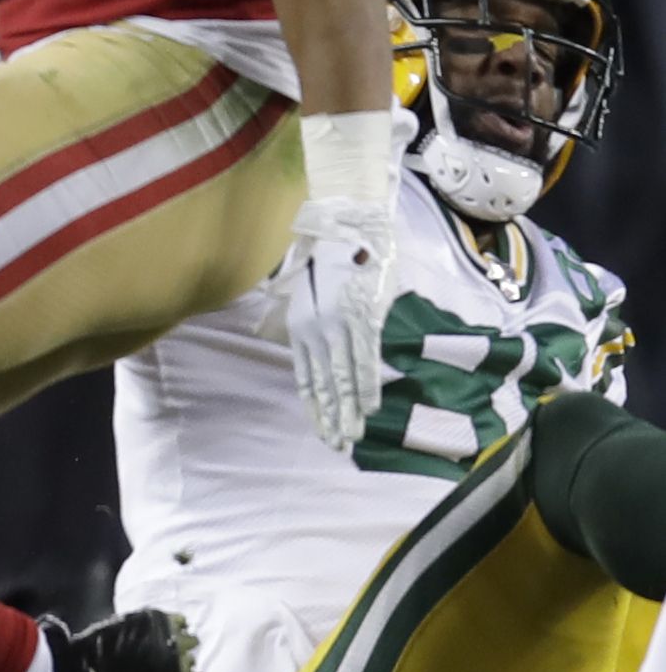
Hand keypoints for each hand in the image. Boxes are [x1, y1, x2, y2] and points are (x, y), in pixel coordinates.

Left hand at [271, 195, 397, 451]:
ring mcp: (341, 326)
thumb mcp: (306, 293)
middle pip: (325, 383)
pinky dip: (369, 384)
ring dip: (350, 409)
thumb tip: (312, 344)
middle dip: (332, 416)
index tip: (321, 427)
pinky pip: (366, 358)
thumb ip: (308, 322)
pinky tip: (370, 406)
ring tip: (353, 435)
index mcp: (299, 325)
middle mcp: (316, 330)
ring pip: (344, 377)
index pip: (307, 376)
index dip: (315, 405)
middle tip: (338, 444)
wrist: (346, 227)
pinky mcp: (365, 318)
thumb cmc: (328, 258)